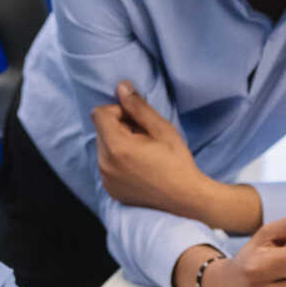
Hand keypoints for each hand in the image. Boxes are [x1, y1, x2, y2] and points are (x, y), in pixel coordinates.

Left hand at [91, 81, 209, 219]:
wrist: (185, 199)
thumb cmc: (177, 162)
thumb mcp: (162, 129)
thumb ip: (138, 107)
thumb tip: (121, 87)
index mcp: (117, 147)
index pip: (99, 114)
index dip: (118, 111)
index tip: (137, 120)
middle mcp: (105, 164)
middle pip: (101, 130)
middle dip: (119, 128)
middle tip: (144, 138)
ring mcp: (106, 179)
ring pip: (103, 147)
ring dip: (118, 144)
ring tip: (143, 153)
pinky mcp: (110, 189)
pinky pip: (106, 165)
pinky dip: (118, 161)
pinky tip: (139, 167)